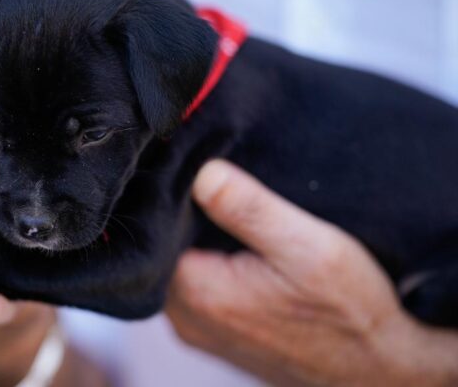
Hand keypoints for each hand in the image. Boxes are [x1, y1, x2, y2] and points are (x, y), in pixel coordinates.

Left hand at [166, 159, 457, 385]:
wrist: (380, 371)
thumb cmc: (349, 313)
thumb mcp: (306, 246)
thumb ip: (248, 208)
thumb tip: (201, 171)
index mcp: (196, 292)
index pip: (158, 227)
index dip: (178, 195)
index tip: (205, 172)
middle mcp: (185, 318)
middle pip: (167, 249)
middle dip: (190, 219)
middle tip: (230, 195)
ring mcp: (199, 330)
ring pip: (182, 268)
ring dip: (203, 244)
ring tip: (240, 223)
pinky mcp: (217, 334)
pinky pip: (199, 288)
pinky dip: (214, 266)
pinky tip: (245, 254)